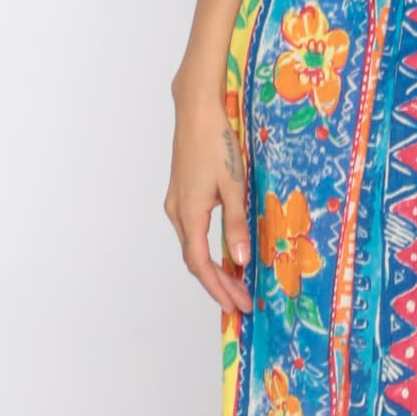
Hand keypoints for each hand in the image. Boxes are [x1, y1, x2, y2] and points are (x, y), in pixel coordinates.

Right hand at [164, 82, 253, 313]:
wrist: (196, 109)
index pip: (200, 264)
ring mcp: (176, 202)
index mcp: (189, 213)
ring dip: (212, 268)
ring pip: (192, 246)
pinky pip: (192, 232)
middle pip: (194, 260)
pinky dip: (206, 249)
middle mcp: (177, 211)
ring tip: (235, 284)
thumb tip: (239, 261)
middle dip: (217, 284)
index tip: (235, 305)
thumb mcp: (234, 185)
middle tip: (240, 302)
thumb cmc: (216, 142)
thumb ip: (236, 224)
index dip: (218, 288)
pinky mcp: (181, 193)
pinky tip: (223, 253)